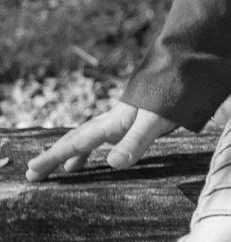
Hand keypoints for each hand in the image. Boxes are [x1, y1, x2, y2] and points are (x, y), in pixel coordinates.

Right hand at [25, 102, 176, 181]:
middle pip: (76, 139)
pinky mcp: (137, 118)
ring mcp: (124, 119)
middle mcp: (113, 120)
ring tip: (68, 169)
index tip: (31, 170)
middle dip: (54, 156)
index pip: (76, 143)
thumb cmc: (173, 94)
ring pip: (91, 137)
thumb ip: (135, 141)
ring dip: (76, 152)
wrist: (188, 68)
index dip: (53, 157)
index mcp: (113, 122)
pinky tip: (105, 151)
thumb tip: (112, 163)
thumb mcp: (155, 120)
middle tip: (34, 172)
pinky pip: (108, 134)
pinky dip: (100, 144)